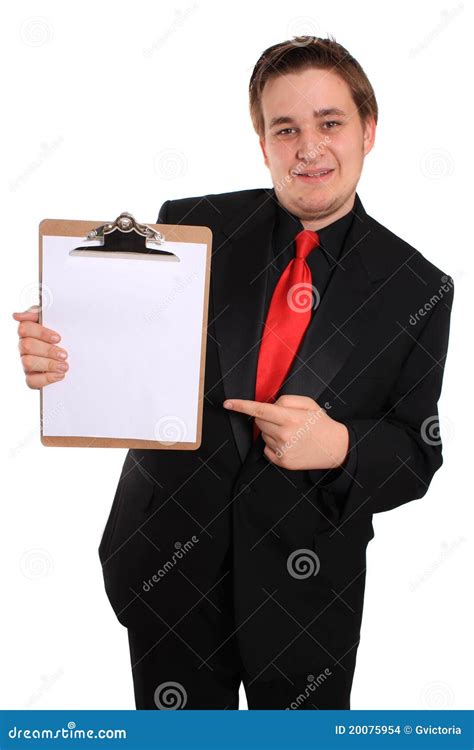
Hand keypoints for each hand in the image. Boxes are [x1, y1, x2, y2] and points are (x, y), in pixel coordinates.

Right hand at [13, 305, 68, 388]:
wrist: (75, 351)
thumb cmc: (60, 334)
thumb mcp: (53, 319)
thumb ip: (37, 313)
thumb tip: (17, 316)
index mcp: (27, 331)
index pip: (25, 328)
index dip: (41, 333)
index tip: (58, 338)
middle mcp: (23, 346)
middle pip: (26, 346)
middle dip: (47, 350)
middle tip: (64, 354)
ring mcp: (26, 362)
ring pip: (28, 363)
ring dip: (49, 364)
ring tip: (65, 366)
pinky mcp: (31, 378)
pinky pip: (31, 381)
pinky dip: (46, 379)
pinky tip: (60, 375)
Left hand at [223, 394, 348, 470]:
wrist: (336, 448)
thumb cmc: (320, 423)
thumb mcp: (308, 403)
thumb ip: (285, 401)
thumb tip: (268, 406)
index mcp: (290, 418)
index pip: (260, 410)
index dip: (241, 406)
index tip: (227, 403)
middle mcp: (284, 435)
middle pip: (259, 422)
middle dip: (266, 418)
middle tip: (285, 419)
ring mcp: (282, 450)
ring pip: (263, 435)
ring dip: (272, 431)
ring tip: (292, 433)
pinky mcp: (282, 461)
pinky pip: (266, 448)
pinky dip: (273, 444)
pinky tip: (290, 443)